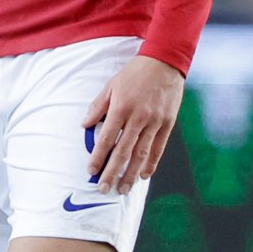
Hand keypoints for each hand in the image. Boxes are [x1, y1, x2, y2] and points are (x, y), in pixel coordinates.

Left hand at [83, 56, 184, 193]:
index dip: (98, 157)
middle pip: (123, 152)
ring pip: (141, 154)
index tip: (91, 171)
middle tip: (103, 189)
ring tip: (123, 189)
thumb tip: (85, 125)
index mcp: (121, 108)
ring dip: (131, 174)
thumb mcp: (111, 86)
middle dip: (112, 173)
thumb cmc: (135, 73)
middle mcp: (138, 118)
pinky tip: (143, 175)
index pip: (107, 139)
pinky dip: (151, 164)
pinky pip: (158, 148)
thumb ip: (98, 107)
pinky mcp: (167, 123)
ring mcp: (154, 122)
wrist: (164, 62)